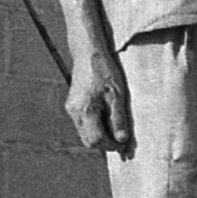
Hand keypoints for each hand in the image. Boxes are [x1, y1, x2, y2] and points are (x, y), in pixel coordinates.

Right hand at [66, 38, 133, 160]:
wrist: (88, 52)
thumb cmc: (104, 71)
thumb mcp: (116, 95)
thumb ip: (118, 119)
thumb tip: (122, 140)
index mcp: (84, 110)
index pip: (96, 140)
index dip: (112, 145)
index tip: (125, 143)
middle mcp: (74, 112)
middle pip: (89, 141)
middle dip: (105, 144)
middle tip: (121, 138)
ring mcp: (71, 108)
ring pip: (85, 133)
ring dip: (100, 135)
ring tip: (115, 126)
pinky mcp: (72, 104)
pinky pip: (83, 124)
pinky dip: (95, 126)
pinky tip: (106, 117)